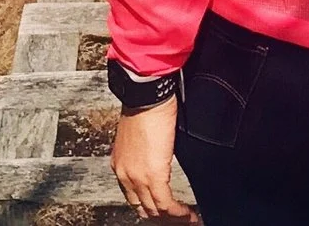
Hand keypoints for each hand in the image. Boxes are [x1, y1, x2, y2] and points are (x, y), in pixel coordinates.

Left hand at [110, 97, 196, 219]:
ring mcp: (137, 177)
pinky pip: (166, 204)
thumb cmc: (146, 106)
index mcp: (121, 165)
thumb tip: (159, 159)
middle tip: (179, 220)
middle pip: (143, 209)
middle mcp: (125, 175)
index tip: (166, 212)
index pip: (134, 197)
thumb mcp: (141, 137)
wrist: (145, 96)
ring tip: (188, 220)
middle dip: (162, 218)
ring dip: (174, 218)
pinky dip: (179, 213)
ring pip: (156, 210)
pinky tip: (188, 215)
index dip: (151, 208)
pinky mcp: (154, 175)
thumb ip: (147, 154)